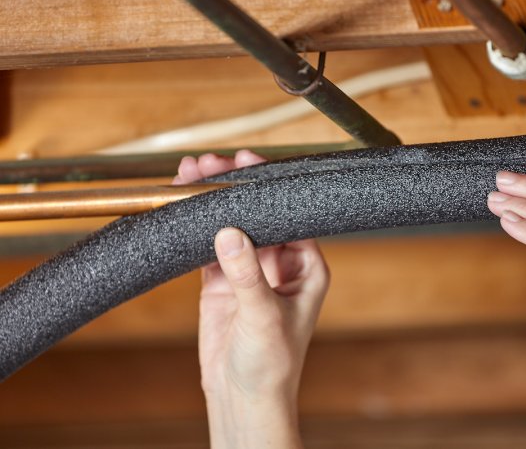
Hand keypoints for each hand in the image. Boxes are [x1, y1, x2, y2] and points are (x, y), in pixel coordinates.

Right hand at [174, 151, 329, 448]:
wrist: (243, 398)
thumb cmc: (272, 365)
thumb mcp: (263, 317)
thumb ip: (247, 275)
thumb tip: (230, 232)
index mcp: (306, 268)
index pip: (290, 216)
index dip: (269, 188)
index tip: (249, 164)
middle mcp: (280, 265)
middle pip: (258, 215)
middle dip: (235, 189)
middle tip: (213, 165)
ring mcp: (249, 272)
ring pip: (231, 227)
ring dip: (213, 203)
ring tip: (192, 175)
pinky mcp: (222, 282)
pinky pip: (208, 247)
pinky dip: (195, 227)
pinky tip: (182, 206)